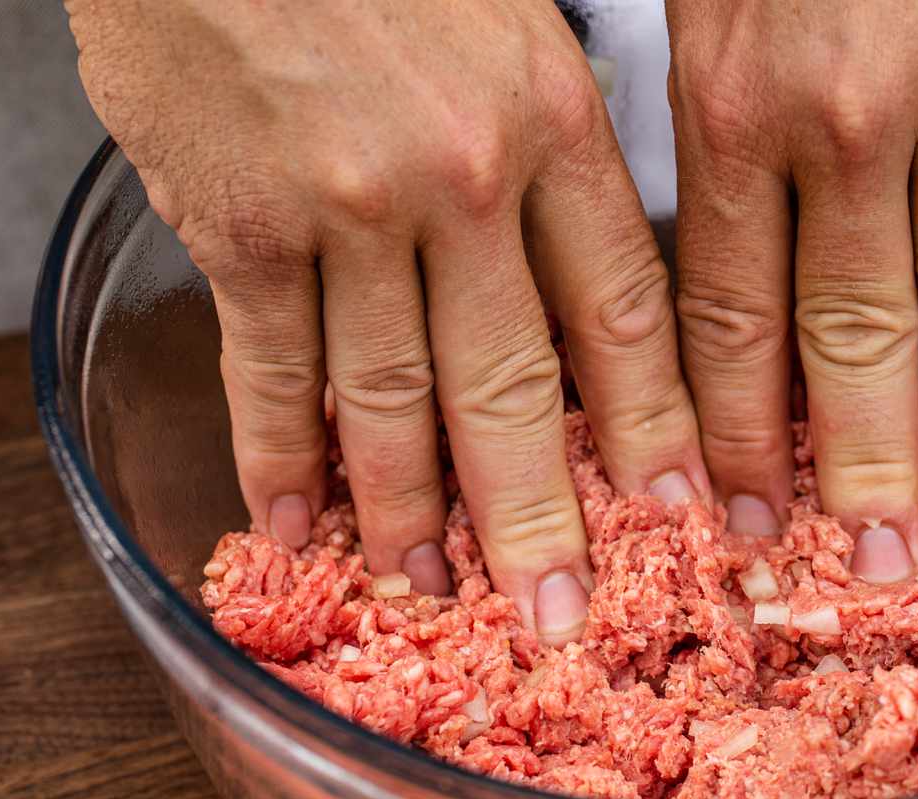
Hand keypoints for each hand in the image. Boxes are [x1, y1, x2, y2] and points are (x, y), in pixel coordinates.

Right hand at [68, 0, 708, 642]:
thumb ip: (561, 151)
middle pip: (515, 389)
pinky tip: (293, 525)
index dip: (657, 430)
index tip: (682, 516)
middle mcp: (465, 181)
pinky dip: (278, 456)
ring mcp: (346, 208)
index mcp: (556, 124)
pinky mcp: (235, 221)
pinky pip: (268, 368)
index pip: (626, 314)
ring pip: (391, 400)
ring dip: (407, 515)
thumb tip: (596, 288)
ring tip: (424, 593)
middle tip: (559, 619)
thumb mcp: (520, 22)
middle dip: (539, 520)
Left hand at [666, 0, 917, 579]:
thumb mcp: (699, 2)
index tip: (747, 517)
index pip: (735, 317)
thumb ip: (712, 129)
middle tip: (885, 559)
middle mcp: (846, 115)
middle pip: (857, 330)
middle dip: (868, 462)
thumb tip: (727, 278)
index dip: (744, 433)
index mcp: (734, 107)